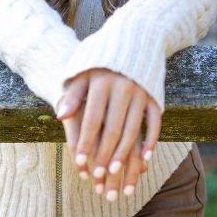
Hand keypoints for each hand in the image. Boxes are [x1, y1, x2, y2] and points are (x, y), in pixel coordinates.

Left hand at [55, 68, 160, 200]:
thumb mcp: (83, 73)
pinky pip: (155, 122)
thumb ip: (73, 95)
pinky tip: (145, 157)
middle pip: (114, 128)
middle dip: (105, 154)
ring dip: (125, 153)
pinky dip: (151, 140)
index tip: (80, 161)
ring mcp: (142, 93)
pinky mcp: (154, 96)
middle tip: (98, 175)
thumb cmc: (101, 63)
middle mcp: (124, 88)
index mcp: (103, 83)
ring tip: (115, 172)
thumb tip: (61, 116)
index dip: (86, 141)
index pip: (93, 119)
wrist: (133, 41)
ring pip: (134, 129)